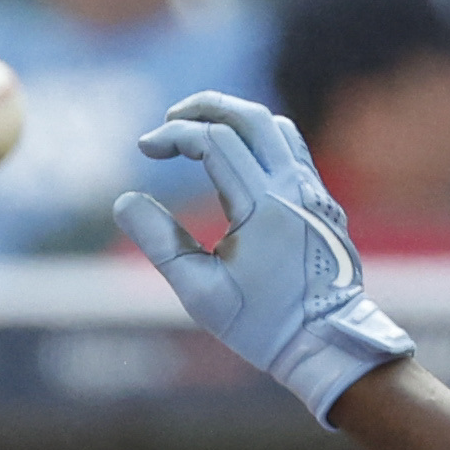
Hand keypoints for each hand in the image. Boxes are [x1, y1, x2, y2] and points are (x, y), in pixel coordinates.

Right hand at [110, 89, 414, 424]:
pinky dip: (257, 138)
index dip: (173, 135)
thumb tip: (124, 201)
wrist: (325, 343)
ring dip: (233, 118)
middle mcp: (294, 189)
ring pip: (276, 126)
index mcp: (263, 208)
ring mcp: (314, 191)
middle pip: (250, 117)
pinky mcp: (322, 200)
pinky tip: (234, 157)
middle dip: (204, 107)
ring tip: (198, 130)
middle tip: (170, 119)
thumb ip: (159, 243)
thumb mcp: (199, 291)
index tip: (145, 148)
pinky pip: (291, 148)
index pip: (215, 140)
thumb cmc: (260, 324)